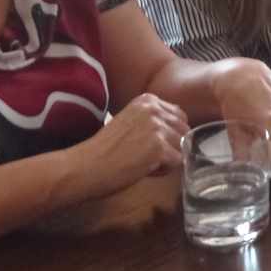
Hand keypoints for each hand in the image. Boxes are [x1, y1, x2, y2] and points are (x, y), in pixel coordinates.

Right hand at [66, 94, 189, 201]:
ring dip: (166, 159)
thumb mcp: (131, 122)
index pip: (179, 117)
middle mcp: (154, 108)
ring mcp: (157, 127)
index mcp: (148, 100)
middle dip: (170, 147)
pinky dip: (162, 170)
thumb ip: (155, 121)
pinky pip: (177, 162)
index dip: (168, 135)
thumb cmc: (106, 149)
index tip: (145, 143)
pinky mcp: (158, 148)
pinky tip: (143, 168)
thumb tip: (183, 132)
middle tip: (143, 155)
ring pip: (182, 148)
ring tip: (142, 161)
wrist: (86, 166)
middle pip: (184, 132)